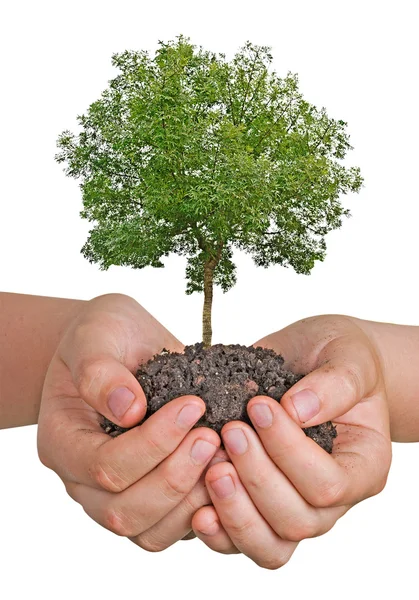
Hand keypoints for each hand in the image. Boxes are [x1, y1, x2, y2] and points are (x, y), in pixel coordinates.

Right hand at [37, 293, 220, 550]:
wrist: (120, 345)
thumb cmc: (105, 336)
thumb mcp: (96, 335)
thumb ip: (101, 370)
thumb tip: (129, 409)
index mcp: (62, 441)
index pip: (103, 466)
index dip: (152, 443)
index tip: (192, 406)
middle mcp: (83, 481)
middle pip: (123, 510)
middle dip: (175, 476)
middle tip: (213, 436)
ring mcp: (116, 495)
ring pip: (149, 531)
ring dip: (192, 499)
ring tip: (225, 456)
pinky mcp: (150, 500)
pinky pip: (173, 528)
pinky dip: (203, 510)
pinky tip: (228, 473)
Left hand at [190, 315, 391, 568]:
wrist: (313, 359)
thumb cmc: (336, 356)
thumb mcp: (347, 357)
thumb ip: (334, 384)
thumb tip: (297, 411)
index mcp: (363, 466)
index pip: (328, 483)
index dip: (289, 450)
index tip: (258, 406)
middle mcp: (332, 500)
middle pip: (296, 520)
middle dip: (256, 478)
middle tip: (230, 432)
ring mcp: (294, 508)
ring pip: (269, 545)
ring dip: (235, 511)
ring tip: (211, 469)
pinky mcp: (258, 507)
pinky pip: (240, 541)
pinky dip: (218, 532)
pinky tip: (196, 508)